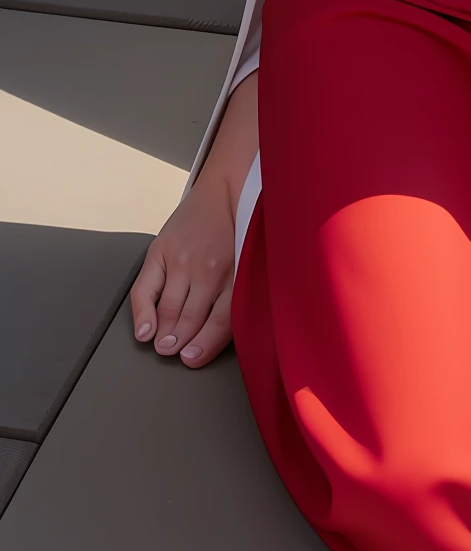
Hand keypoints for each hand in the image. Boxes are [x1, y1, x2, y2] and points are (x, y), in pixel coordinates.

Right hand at [130, 173, 235, 367]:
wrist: (224, 191)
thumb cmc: (238, 233)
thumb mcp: (248, 263)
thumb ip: (238, 295)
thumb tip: (218, 334)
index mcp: (236, 274)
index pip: (221, 321)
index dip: (204, 346)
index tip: (191, 359)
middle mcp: (209, 268)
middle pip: (190, 319)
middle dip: (179, 343)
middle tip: (172, 354)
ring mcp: (182, 259)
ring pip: (169, 309)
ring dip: (163, 334)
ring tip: (161, 346)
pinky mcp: (161, 250)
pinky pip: (145, 289)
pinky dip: (143, 314)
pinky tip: (144, 330)